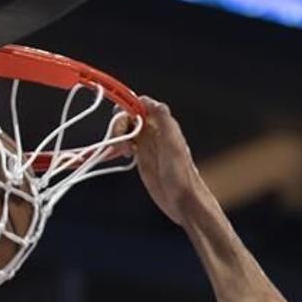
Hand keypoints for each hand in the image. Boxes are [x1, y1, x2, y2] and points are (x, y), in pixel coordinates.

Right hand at [125, 97, 206, 226]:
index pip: (140, 104)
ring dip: (118, 137)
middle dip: (120, 125)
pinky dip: (118, 147)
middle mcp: (154, 131)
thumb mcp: (173, 143)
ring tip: (123, 152)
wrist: (184, 201)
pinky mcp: (142, 158)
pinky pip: (126, 145)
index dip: (127, 107)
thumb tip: (147, 100)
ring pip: (126, 130)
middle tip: (121, 144)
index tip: (120, 119)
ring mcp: (147, 145)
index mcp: (162, 123)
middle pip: (129, 116)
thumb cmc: (182, 174)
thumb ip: (162, 118)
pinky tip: (121, 156)